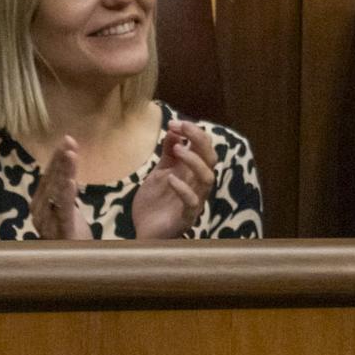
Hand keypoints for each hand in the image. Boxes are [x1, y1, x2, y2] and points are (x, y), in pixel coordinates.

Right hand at [30, 137, 89, 239]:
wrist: (73, 263)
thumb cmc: (70, 234)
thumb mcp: (65, 208)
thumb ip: (64, 189)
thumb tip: (68, 161)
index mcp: (40, 204)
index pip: (48, 175)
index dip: (57, 157)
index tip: (68, 140)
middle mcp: (39, 212)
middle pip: (50, 181)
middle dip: (60, 161)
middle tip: (69, 142)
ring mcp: (47, 224)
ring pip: (55, 193)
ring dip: (63, 173)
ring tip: (70, 155)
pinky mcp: (61, 234)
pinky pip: (63, 211)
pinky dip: (66, 195)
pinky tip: (71, 181)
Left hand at [130, 119, 215, 238]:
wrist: (143, 232)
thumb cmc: (154, 203)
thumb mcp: (159, 173)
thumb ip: (167, 153)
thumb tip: (173, 130)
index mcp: (192, 172)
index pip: (203, 147)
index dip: (192, 132)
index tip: (173, 123)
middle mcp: (197, 184)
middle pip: (211, 158)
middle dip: (199, 140)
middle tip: (181, 129)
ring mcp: (194, 201)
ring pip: (207, 178)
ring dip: (194, 161)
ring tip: (177, 151)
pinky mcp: (186, 217)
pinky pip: (192, 202)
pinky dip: (183, 189)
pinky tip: (171, 179)